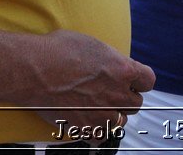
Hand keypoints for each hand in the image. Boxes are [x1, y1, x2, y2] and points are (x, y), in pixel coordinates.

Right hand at [24, 29, 155, 135]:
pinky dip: (96, 132)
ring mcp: (103, 114)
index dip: (139, 81)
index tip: (132, 81)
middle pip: (136, 103)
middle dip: (124, 98)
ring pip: (120, 121)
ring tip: (97, 108)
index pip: (148, 81)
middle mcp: (117, 93)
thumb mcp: (92, 45)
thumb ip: (109, 59)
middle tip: (110, 94)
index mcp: (123, 69)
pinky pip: (101, 137)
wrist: (34, 71)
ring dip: (112, 115)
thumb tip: (110, 64)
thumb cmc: (57, 52)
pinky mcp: (86, 129)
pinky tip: (86, 122)